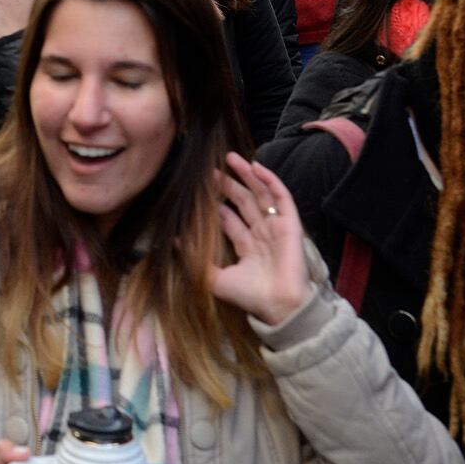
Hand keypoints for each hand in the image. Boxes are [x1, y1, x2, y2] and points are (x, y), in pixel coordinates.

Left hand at [208, 153, 310, 326]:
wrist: (279, 306)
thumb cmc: (249, 296)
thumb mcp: (215, 278)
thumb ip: (195, 259)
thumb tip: (174, 240)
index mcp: (247, 247)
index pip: (230, 219)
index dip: (217, 203)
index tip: (202, 188)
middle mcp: (262, 235)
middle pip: (244, 202)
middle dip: (229, 184)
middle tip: (212, 169)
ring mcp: (276, 228)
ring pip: (261, 194)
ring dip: (248, 175)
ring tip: (232, 157)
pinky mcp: (290, 225)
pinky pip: (281, 198)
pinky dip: (270, 181)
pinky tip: (257, 167)